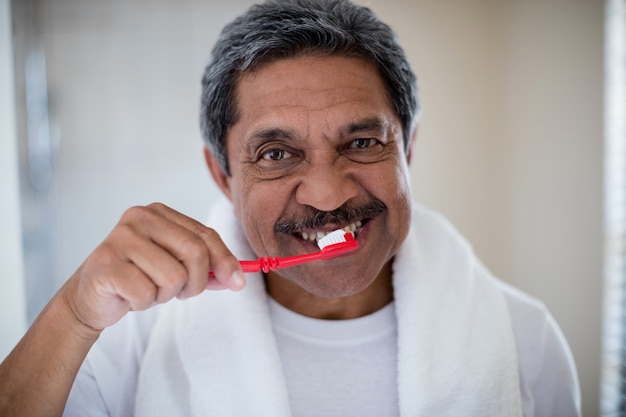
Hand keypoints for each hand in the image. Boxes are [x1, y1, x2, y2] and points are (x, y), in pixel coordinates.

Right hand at [62, 203, 244, 331]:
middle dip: (196, 282)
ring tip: (148, 290)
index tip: (238, 283)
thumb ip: (207, 268)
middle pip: (195, 252)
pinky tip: (129, 296)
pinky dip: (144, 303)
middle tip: (181, 293)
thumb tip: (237, 278)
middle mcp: (138, 218)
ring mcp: (119, 238)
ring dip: (165, 295)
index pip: (205, 235)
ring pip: (173, 277)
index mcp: (158, 213)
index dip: (226, 261)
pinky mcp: (104, 264)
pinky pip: (147, 293)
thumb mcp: (177, 269)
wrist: (90, 297)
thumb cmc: (139, 278)